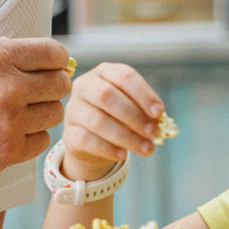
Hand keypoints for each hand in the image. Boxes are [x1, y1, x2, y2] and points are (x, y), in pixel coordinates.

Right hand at [0, 37, 67, 180]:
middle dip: (51, 87)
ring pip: (54, 115)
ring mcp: (8, 123)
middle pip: (61, 85)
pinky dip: (30, 138)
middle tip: (35, 92)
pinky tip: (8, 132)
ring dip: (41, 113)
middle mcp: (8, 89)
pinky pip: (41, 142)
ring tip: (17, 113)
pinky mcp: (6, 153)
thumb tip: (47, 55)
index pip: (55, 54)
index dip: (56, 60)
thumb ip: (4, 49)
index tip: (49, 68)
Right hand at [62, 62, 164, 181]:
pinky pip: (87, 140)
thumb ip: (145, 113)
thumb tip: (157, 124)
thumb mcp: (133, 110)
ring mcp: (74, 109)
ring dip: (126, 136)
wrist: (94, 143)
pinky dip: (108, 149)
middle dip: (133, 116)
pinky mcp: (69, 132)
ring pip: (98, 121)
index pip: (124, 76)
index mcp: (104, 72)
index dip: (143, 94)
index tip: (159, 112)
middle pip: (107, 96)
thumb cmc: (119, 118)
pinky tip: (123, 155)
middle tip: (152, 132)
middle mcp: (85, 86)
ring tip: (145, 148)